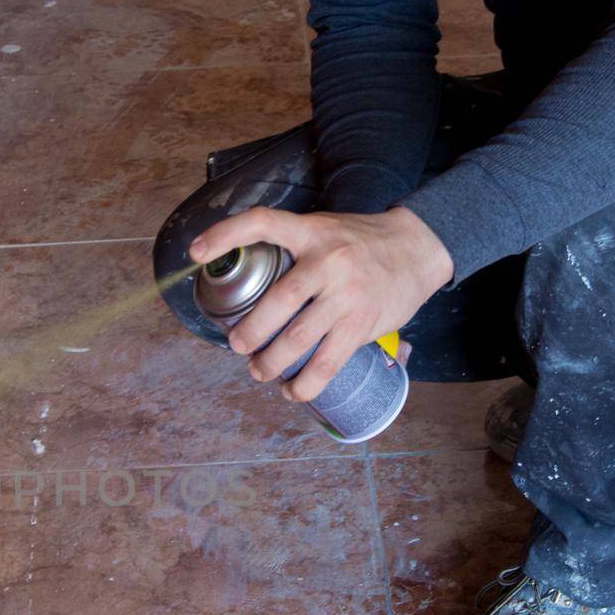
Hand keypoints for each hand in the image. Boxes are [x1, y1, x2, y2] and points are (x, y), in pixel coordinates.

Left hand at [189, 206, 453, 400]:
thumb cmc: (362, 242)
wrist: (419, 249)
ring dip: (271, 364)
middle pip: (276, 302)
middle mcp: (327, 262)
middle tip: (238, 345)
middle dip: (250, 332)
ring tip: (259, 371)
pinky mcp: (361, 324)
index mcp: (311, 232)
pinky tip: (293, 391)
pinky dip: (305, 384)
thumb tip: (249, 280)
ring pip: (297, 339)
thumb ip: (293, 249)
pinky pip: (327, 363)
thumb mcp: (325, 229)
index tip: (196, 253)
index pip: (262, 223)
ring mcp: (346, 295)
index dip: (225, 235)